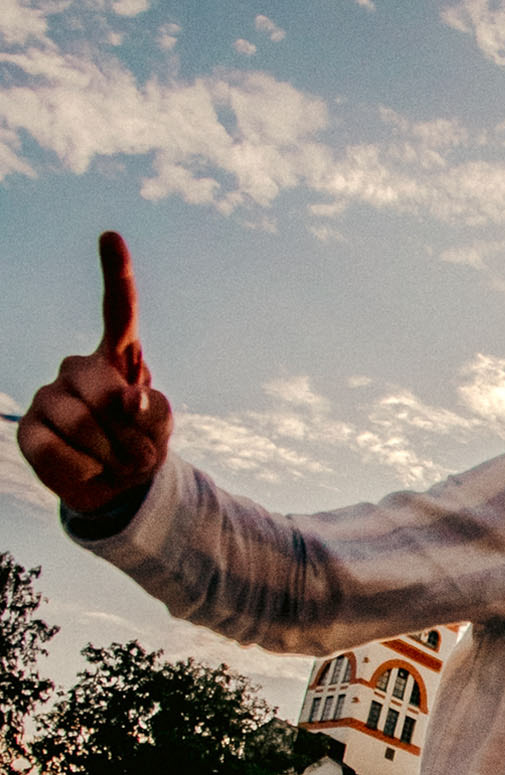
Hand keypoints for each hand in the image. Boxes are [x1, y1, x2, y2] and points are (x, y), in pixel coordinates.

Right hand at [17, 232, 172, 512]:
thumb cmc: (140, 449)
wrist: (116, 490)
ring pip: (79, 423)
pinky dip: (85, 471)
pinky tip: (89, 470)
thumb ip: (155, 411)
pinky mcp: (29, 430)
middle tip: (142, 457)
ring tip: (119, 466)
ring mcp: (48, 397)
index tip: (112, 238)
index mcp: (117, 360)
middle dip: (127, 431)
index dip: (116, 275)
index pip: (119, 312)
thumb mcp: (160, 432)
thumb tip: (131, 398)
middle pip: (100, 387)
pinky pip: (58, 451)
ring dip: (111, 456)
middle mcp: (78, 370)